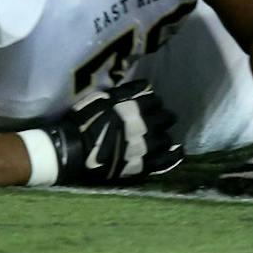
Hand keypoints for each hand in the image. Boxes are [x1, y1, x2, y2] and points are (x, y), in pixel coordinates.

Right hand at [44, 80, 182, 185]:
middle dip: (164, 117)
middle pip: (165, 118)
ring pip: (165, 139)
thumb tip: (144, 86)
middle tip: (160, 118)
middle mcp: (144, 127)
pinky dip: (173, 156)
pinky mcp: (141, 165)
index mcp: (134, 108)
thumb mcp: (103, 98)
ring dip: (164, 135)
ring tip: (162, 135)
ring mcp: (144, 148)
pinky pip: (164, 161)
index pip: (154, 101)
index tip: (150, 104)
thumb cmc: (85, 120)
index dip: (153, 102)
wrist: (74, 149)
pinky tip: (178, 151)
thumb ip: (125, 92)